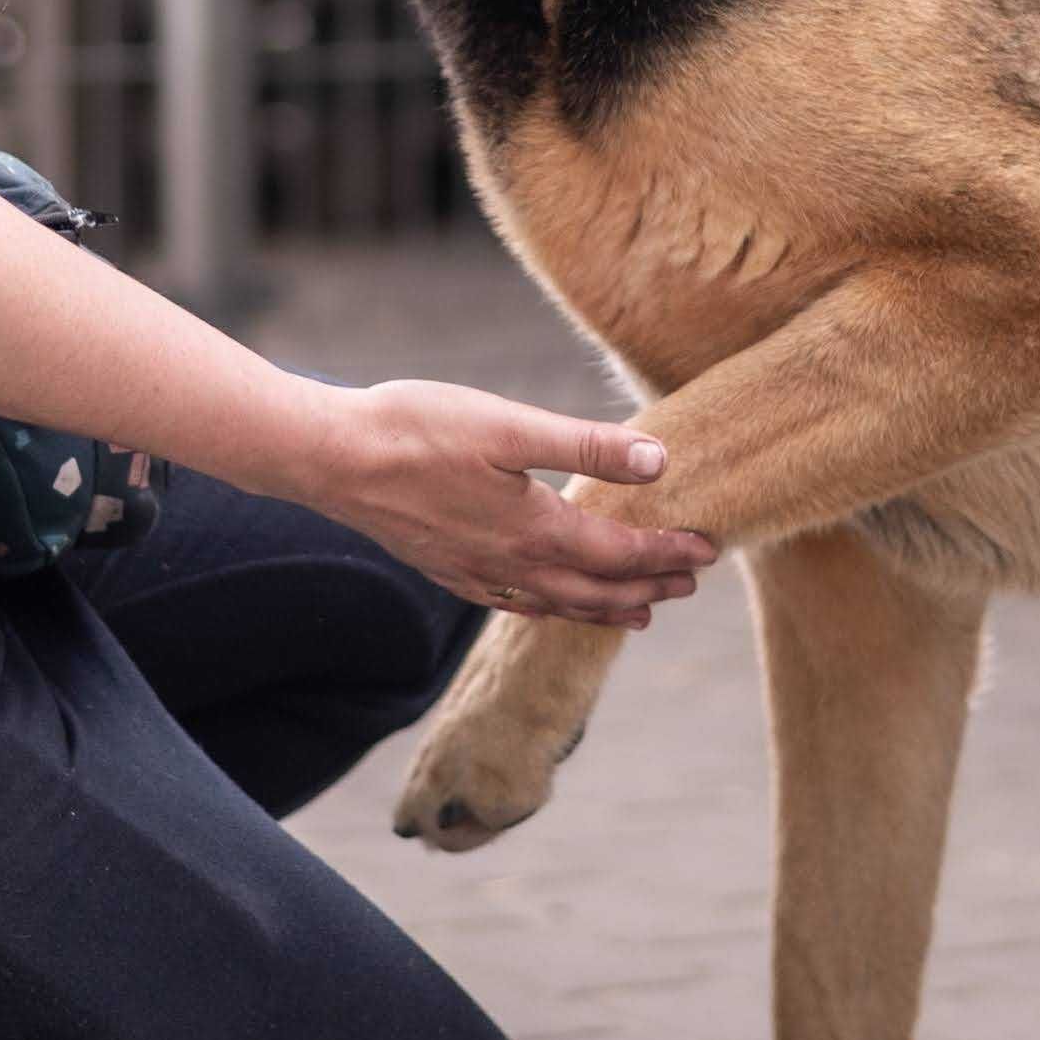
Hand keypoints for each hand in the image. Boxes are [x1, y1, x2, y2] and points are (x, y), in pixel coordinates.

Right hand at [279, 381, 716, 626]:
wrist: (331, 458)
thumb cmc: (417, 428)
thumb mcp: (508, 426)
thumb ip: (586, 447)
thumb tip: (658, 463)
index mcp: (534, 530)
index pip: (621, 555)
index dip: (668, 554)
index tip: (708, 549)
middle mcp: (510, 566)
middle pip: (597, 590)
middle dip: (649, 587)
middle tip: (690, 583)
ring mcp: (475, 574)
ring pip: (557, 605)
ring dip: (605, 608)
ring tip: (639, 613)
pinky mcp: (446, 570)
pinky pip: (514, 604)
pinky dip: (549, 609)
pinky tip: (547, 603)